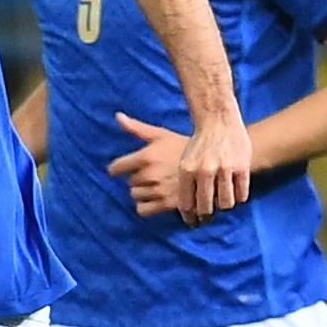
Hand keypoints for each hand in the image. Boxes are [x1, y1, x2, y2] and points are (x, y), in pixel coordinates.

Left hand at [108, 110, 252, 224]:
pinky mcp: (167, 204)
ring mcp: (159, 190)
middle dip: (138, 179)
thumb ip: (137, 128)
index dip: (118, 169)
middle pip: (130, 182)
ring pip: (136, 196)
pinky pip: (142, 210)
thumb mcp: (161, 135)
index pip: (116, 168)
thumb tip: (118, 116)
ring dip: (143, 192)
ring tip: (158, 185)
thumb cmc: (183, 146)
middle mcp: (150, 174)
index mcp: (146, 156)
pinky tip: (156, 198)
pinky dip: (146, 206)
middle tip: (154, 174)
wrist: (210, 164)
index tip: (121, 170)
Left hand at [176, 108, 251, 220]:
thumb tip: (187, 211)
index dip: (190, 218)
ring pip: (226, 204)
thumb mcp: (184, 161)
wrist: (218, 120)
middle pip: (206, 208)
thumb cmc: (199, 144)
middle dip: (206, 216)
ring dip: (224, 206)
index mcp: (187, 170)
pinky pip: (242, 195)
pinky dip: (239, 197)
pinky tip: (235, 193)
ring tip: (222, 203)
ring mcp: (225, 168)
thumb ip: (185, 184)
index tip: (193, 222)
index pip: (187, 204)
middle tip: (208, 217)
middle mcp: (205, 170)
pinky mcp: (242, 166)